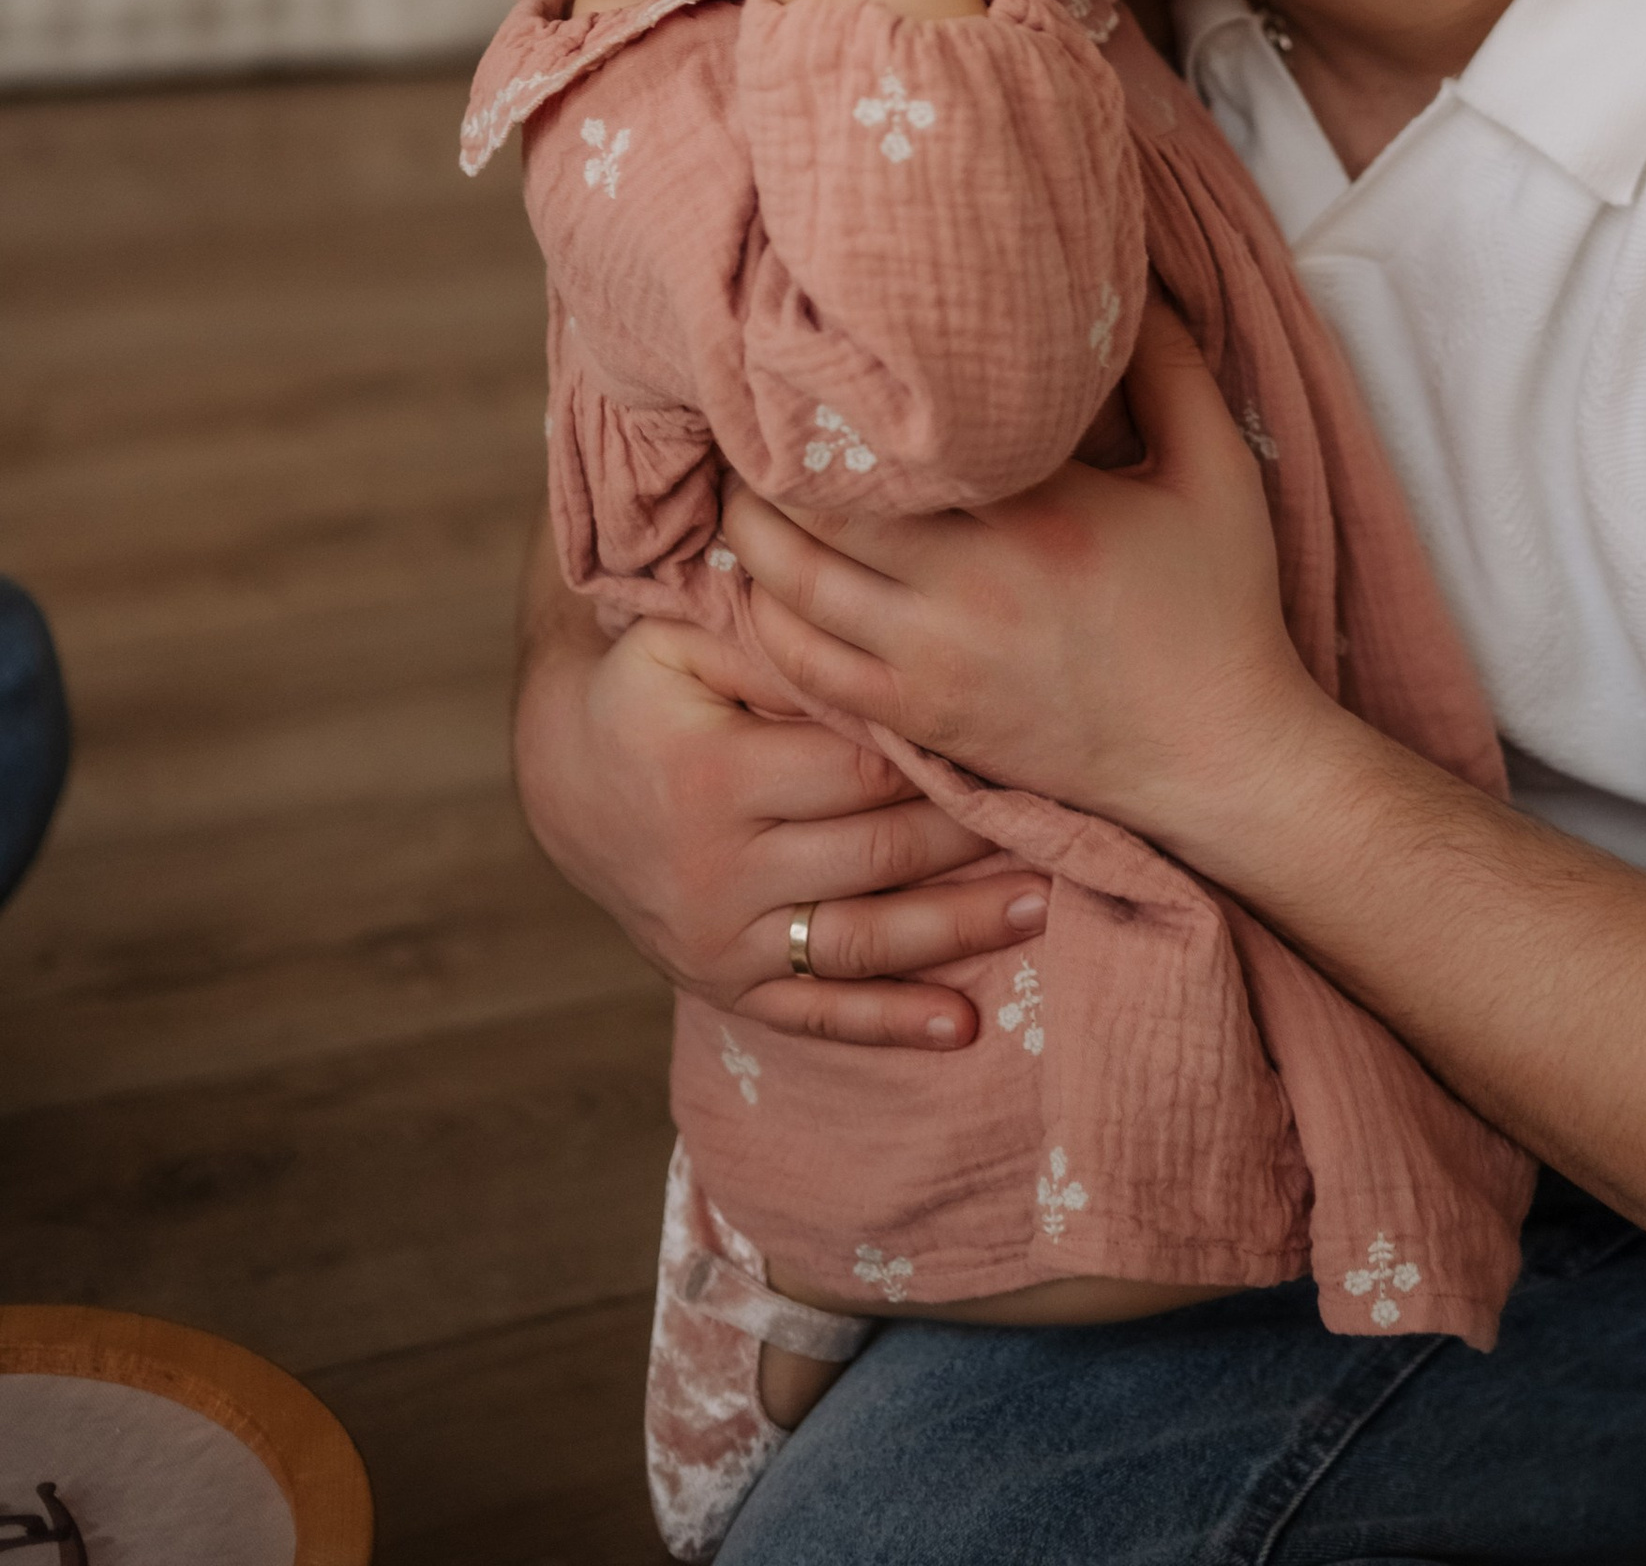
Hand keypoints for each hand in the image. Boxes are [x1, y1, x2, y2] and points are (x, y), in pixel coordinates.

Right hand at [511, 589, 1048, 1042]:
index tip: (1012, 745)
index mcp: (714, 774)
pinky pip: (816, 1014)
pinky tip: (964, 1025)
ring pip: (860, 940)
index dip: (938, 759)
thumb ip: (771, 642)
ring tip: (1043, 904)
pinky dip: (892, 1023)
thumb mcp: (681, 643)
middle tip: (1064, 822)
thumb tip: (862, 635)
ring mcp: (723, 938)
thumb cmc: (647, 691)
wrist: (567, 781)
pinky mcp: (725, 984)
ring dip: (957, 929)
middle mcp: (719, 867)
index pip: (856, 770)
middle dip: (972, 840)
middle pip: (875, 855)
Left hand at [721, 304, 1331, 861]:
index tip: (808, 352)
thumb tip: (1126, 283)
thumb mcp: (1219, 469)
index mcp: (1033, 512)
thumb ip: (1173, 368)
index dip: (831, 395)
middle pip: (811, 512)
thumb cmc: (1223, 604)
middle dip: (765, 460)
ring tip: (745, 488)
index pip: (887, 443)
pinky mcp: (922, 718)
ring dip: (752, 538)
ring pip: (791, 593)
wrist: (1218, 756)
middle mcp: (965, 588)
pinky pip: (807, 672)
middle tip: (748, 413)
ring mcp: (933, 663)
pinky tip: (766, 587)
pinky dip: (767, 625)